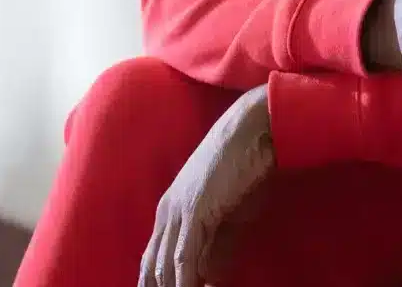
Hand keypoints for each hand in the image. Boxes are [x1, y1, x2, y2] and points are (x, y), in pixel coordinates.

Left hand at [140, 84, 274, 286]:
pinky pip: (184, 255)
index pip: (151, 257)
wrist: (250, 130)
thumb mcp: (224, 206)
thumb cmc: (243, 162)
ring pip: (163, 265)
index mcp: (169, 208)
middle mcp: (166, 212)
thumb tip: (209, 268)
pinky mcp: (194, 212)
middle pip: (150, 265)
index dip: (152, 281)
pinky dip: (185, 279)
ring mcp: (178, 212)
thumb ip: (214, 235)